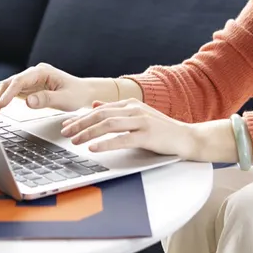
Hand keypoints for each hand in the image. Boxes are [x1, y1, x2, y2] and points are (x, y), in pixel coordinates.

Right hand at [0, 63, 105, 117]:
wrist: (83, 92)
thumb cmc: (77, 94)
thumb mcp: (65, 99)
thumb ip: (46, 99)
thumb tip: (28, 101)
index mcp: (41, 72)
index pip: (19, 81)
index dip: (8, 93)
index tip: (0, 105)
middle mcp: (33, 73)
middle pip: (9, 83)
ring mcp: (29, 80)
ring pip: (6, 87)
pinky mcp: (27, 88)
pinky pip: (10, 92)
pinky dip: (0, 99)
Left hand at [59, 99, 238, 162]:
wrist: (188, 137)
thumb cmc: (163, 130)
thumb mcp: (138, 116)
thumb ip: (117, 111)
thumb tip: (95, 105)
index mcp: (130, 104)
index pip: (99, 109)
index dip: (80, 117)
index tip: (66, 125)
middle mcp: (134, 109)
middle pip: (100, 114)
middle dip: (79, 124)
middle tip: (64, 132)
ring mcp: (141, 121)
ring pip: (108, 124)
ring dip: (88, 133)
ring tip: (75, 141)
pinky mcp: (147, 135)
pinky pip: (122, 138)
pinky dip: (105, 143)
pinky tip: (94, 148)